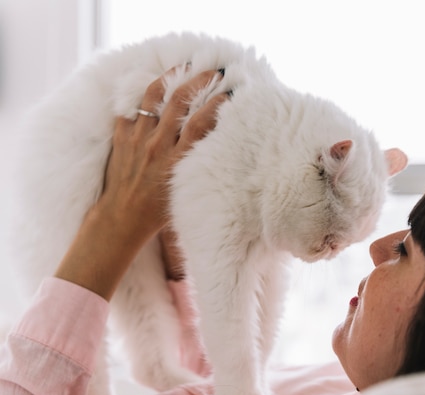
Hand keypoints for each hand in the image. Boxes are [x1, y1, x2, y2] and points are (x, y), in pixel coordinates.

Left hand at [55, 67, 228, 299]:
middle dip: (199, 79)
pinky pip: (129, 109)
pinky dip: (141, 98)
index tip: (229, 93)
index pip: (201, 121)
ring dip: (170, 78)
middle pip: (180, 100)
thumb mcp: (186, 187)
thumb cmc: (158, 211)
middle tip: (212, 71)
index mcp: (177, 160)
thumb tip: (210, 139)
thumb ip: (196, 162)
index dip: (217, 102)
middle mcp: (158, 145)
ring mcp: (137, 139)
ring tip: (182, 69)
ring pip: (153, 96)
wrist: (121, 219)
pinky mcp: (120, 138)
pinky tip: (152, 92)